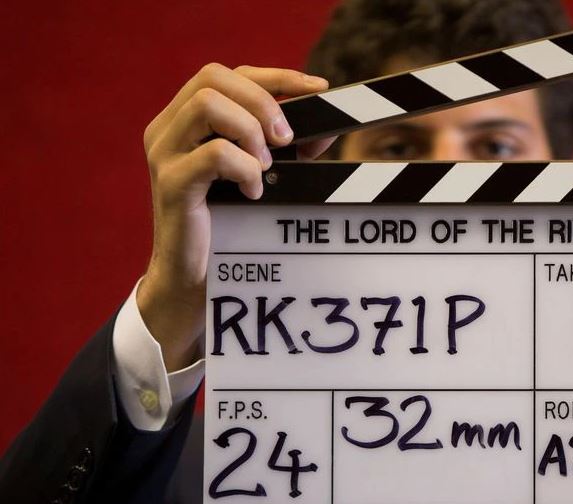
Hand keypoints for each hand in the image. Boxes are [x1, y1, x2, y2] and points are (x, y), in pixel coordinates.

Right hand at [138, 63, 333, 370]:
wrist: (194, 281)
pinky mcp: (171, 184)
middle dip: (262, 100)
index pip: (226, 74)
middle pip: (213, 77)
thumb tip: (329, 124)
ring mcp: (164, 154)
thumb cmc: (229, 226)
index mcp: (185, 121)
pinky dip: (244, 168)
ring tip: (266, 165)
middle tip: (288, 140)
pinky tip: (254, 191)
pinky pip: (212, 153)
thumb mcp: (263, 177)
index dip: (275, 75)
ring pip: (207, 103)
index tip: (318, 88)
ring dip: (250, 129)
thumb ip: (291, 149)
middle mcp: (167, 129)